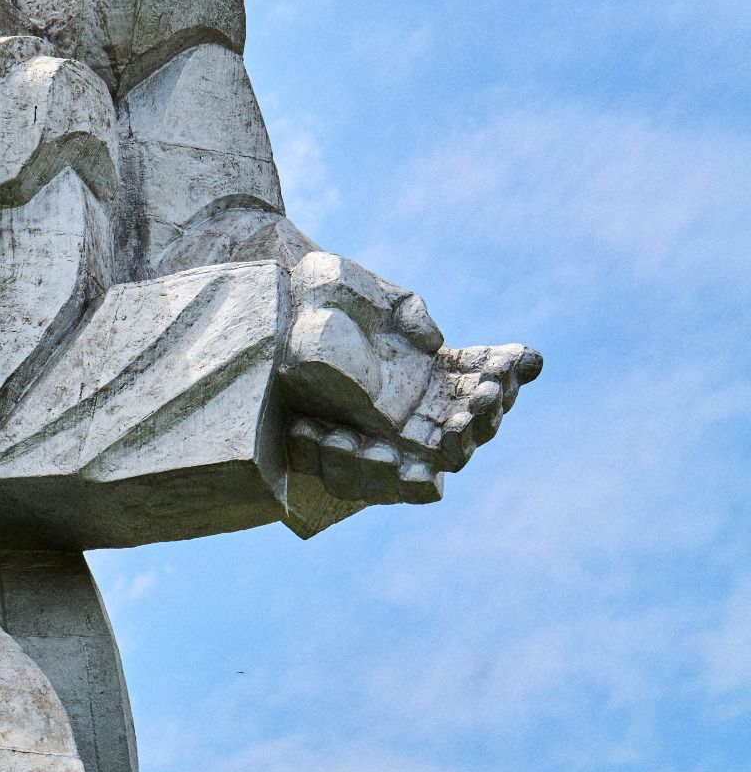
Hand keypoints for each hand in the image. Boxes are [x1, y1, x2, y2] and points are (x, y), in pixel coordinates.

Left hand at [280, 253, 541, 505]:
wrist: (271, 302)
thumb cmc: (328, 293)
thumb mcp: (368, 292)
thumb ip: (408, 311)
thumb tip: (435, 342)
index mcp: (436, 379)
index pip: (484, 394)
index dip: (500, 390)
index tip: (497, 381)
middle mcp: (415, 418)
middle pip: (460, 446)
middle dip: (468, 435)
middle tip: (459, 421)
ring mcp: (377, 440)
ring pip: (405, 478)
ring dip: (397, 471)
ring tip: (376, 449)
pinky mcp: (332, 452)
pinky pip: (343, 479)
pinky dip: (336, 465)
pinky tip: (318, 433)